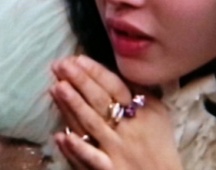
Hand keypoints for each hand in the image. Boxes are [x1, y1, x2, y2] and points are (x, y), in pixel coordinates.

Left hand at [49, 55, 182, 169]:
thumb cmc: (159, 143)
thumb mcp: (158, 113)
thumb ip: (139, 92)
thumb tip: (118, 71)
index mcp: (141, 110)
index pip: (115, 86)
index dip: (95, 72)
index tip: (77, 58)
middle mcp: (128, 128)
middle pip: (100, 101)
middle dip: (79, 81)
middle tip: (60, 65)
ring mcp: (116, 149)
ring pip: (91, 124)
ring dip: (73, 106)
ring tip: (56, 87)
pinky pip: (92, 158)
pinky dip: (76, 148)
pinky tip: (60, 136)